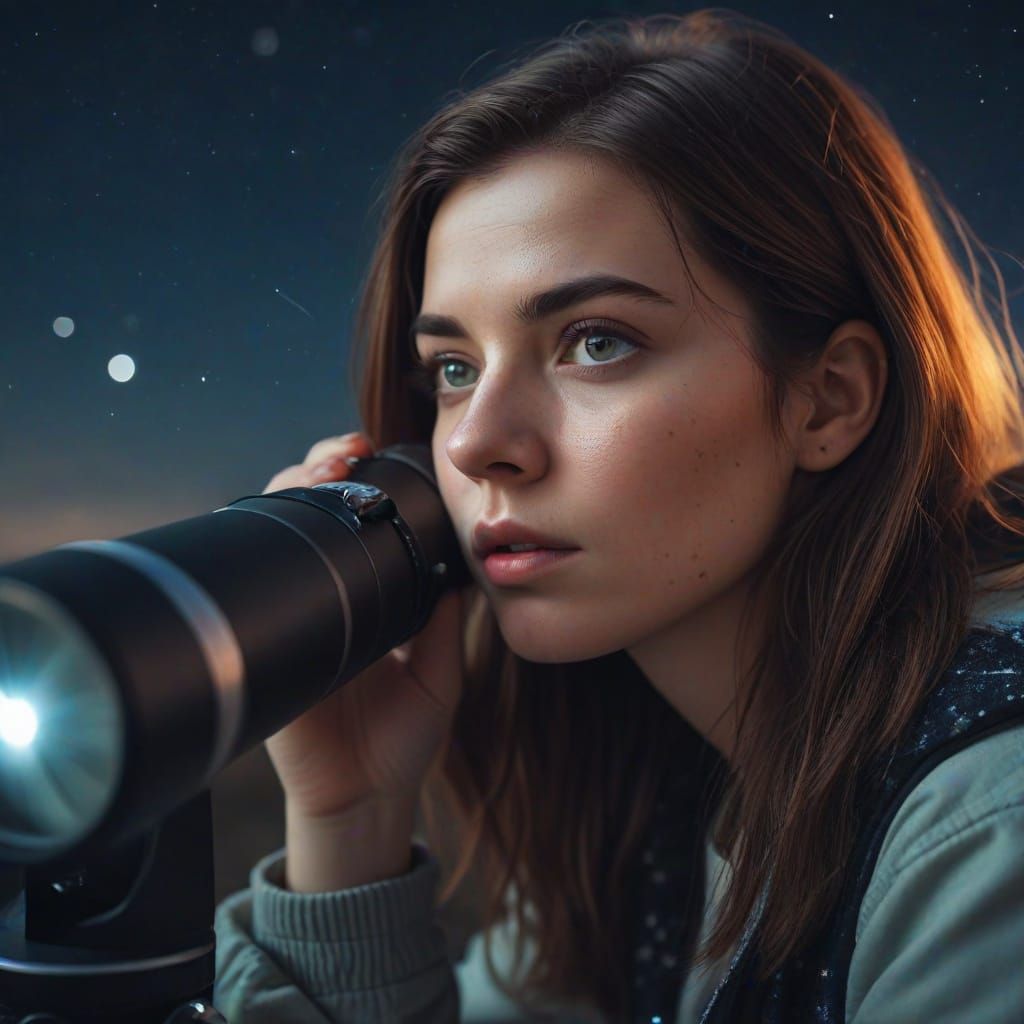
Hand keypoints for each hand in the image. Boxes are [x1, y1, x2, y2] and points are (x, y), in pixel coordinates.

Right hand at [260, 432, 475, 818]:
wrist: (364, 797)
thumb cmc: (402, 740)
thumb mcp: (438, 675)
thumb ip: (444, 626)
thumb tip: (459, 572)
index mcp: (362, 599)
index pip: (350, 525)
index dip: (353, 483)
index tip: (370, 454)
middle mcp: (323, 598)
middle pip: (308, 514)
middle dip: (318, 469)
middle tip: (344, 454)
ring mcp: (291, 615)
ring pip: (278, 534)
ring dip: (292, 491)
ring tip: (320, 470)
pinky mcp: (268, 644)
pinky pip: (258, 588)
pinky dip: (266, 547)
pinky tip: (287, 519)